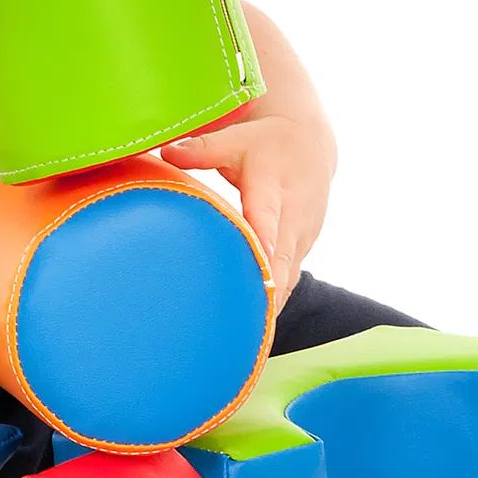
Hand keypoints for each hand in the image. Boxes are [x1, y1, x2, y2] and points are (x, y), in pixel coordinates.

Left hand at [160, 112, 336, 310]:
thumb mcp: (235, 140)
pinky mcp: (301, 251)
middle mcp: (293, 218)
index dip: (261, 246)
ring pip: (288, 278)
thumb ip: (202, 150)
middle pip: (281, 260)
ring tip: (242, 338)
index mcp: (273, 189)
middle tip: (240, 324)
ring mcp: (302, 237)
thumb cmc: (264, 145)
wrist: (310, 147)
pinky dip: (275, 302)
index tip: (253, 271)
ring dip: (270, 304)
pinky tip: (254, 327)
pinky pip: (289, 281)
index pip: (266, 219)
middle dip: (264, 290)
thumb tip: (167, 153)